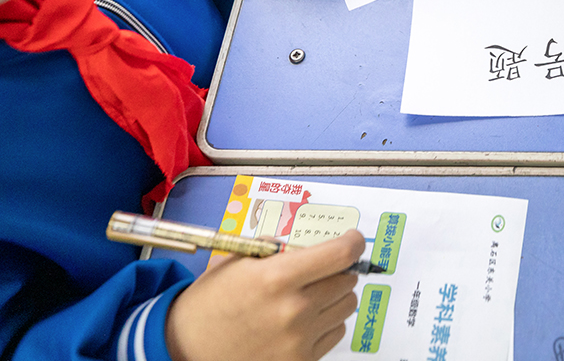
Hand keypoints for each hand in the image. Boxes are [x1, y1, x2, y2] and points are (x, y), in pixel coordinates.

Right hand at [165, 230, 364, 360]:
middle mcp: (293, 310)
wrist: (186, 347)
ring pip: (346, 306)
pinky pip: (335, 332)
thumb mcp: (239, 261)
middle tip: (318, 270)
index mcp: (277, 278)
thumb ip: (280, 249)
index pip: (340, 255)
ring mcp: (299, 339)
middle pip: (347, 280)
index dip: (353, 243)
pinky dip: (326, 322)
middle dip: (337, 269)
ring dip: (334, 296)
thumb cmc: (210, 303)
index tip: (352, 240)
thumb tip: (315, 244)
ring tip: (307, 296)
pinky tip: (302, 319)